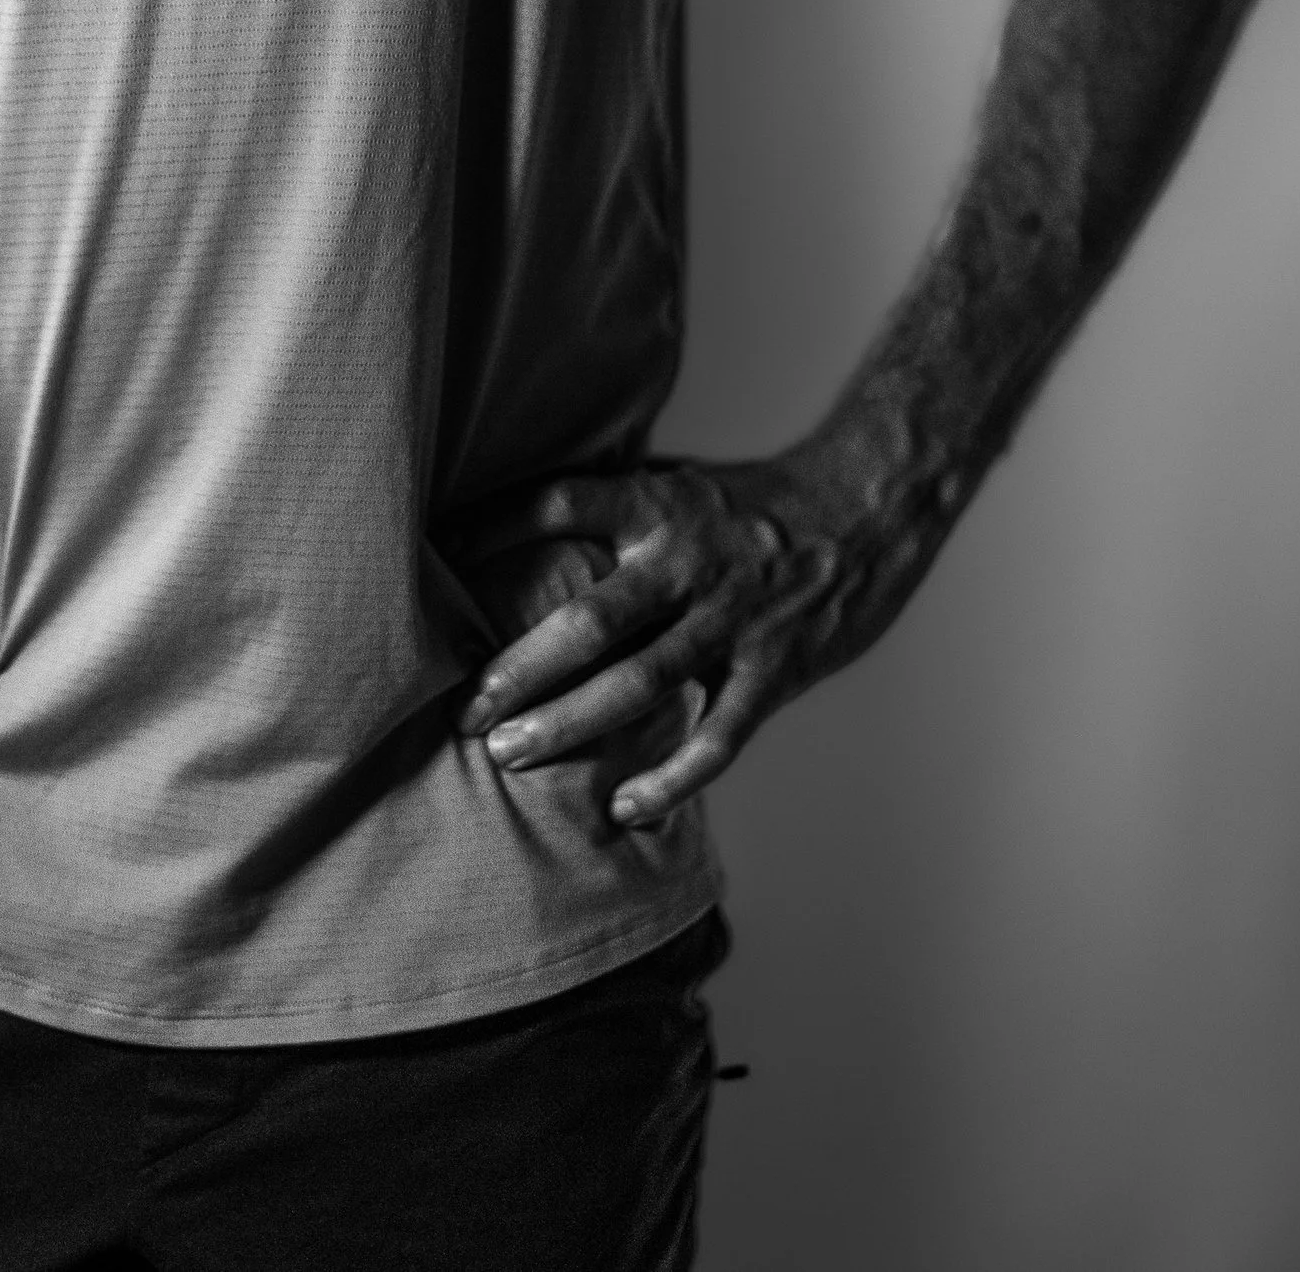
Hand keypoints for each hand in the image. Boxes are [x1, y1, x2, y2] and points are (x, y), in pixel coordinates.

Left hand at [451, 449, 922, 825]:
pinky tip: (624, 808)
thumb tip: (513, 540)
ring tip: (511, 755)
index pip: (557, 504)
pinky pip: (718, 737)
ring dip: (572, 723)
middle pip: (591, 619)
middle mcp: (688, 562)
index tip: (434, 558)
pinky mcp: (775, 670)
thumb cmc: (752, 507)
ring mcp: (733, 620)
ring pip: (642, 683)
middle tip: (468, 709)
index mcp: (657, 505)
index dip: (491, 527)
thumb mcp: (677, 491)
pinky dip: (670, 778)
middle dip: (523, 668)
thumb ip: (611, 521)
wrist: (865, 508)